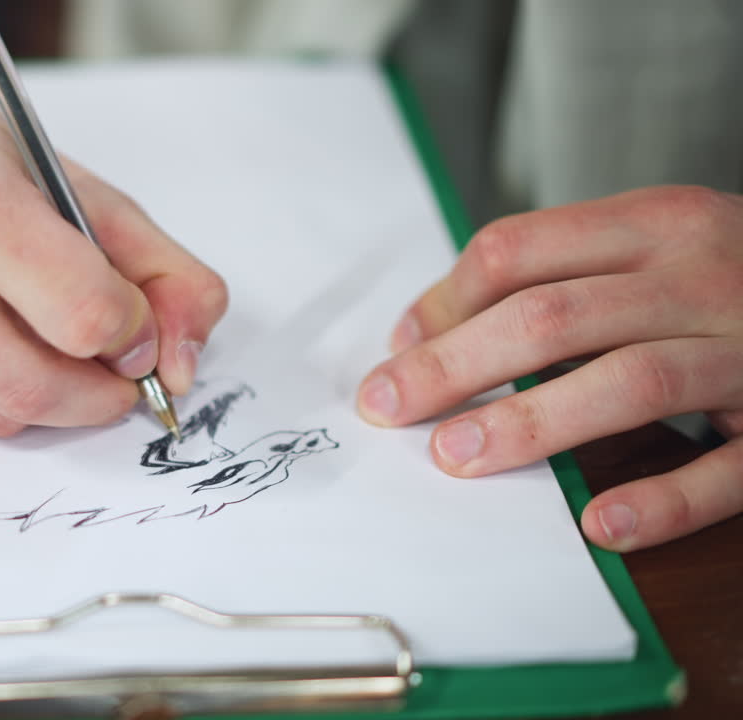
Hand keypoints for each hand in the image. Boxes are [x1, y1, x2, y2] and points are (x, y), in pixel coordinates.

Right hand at [0, 82, 226, 436]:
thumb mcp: (75, 183)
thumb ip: (159, 269)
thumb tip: (183, 367)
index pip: (80, 312)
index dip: (131, 333)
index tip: (133, 325)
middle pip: (31, 387)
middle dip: (97, 397)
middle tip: (114, 375)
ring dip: (44, 400)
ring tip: (48, 347)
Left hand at [356, 186, 742, 550]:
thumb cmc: (734, 279)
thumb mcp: (657, 245)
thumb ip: (559, 275)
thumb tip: (424, 329)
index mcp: (659, 222)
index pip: (518, 252)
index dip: (441, 304)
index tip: (396, 351)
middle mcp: (706, 274)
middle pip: (552, 317)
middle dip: (453, 366)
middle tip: (388, 409)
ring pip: (630, 382)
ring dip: (532, 424)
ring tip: (456, 460)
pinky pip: (731, 468)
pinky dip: (664, 501)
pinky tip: (597, 525)